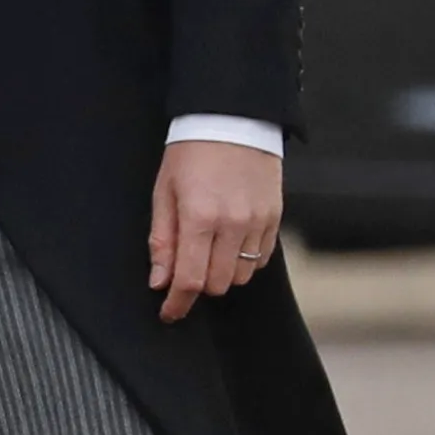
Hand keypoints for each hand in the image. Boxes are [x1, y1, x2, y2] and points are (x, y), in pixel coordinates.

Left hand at [150, 138, 283, 322]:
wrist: (232, 120)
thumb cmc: (190, 154)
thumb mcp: (163, 193)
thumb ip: (162, 240)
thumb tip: (159, 281)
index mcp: (200, 217)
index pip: (190, 279)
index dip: (177, 303)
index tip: (169, 313)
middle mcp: (233, 224)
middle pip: (218, 283)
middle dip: (198, 286)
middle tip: (184, 273)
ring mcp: (259, 221)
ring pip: (242, 276)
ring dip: (222, 275)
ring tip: (205, 254)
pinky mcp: (275, 217)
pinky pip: (261, 258)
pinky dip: (244, 262)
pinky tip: (228, 245)